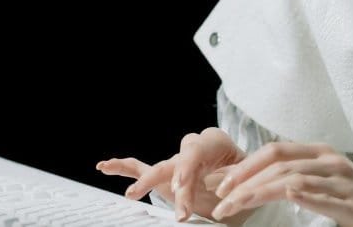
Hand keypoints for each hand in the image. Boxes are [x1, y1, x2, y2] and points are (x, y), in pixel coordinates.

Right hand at [97, 127, 250, 222]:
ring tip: (133, 194)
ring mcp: (177, 161)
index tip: (182, 187)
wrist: (246, 180)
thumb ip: (237, 185)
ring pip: (159, 168)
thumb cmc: (248, 178)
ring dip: (148, 182)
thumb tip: (226, 194)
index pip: (196, 150)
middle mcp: (193, 149)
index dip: (187, 167)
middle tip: (179, 209)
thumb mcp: (248, 180)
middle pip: (178, 163)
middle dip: (175, 184)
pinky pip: (141, 166)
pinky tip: (104, 166)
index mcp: (216, 143)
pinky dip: (122, 167)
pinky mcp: (165, 174)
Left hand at [210, 141, 352, 226]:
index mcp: (317, 152)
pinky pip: (324, 198)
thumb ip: (289, 175)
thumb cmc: (351, 196)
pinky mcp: (352, 204)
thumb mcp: (319, 178)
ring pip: (294, 180)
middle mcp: (328, 161)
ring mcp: (341, 181)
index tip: (219, 183)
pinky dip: (304, 196)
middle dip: (245, 181)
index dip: (244, 165)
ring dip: (260, 193)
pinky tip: (287, 196)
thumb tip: (244, 181)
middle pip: (278, 164)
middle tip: (222, 200)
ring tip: (238, 206)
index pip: (273, 151)